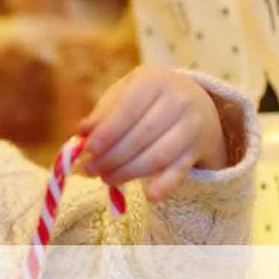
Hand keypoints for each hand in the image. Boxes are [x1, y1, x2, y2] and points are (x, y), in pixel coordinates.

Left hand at [75, 66, 227, 202]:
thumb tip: (82, 132)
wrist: (195, 101)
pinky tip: (150, 196)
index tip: (88, 150)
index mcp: (155, 82)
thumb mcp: (126, 93)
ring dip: (128, 172)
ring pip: (158, 156)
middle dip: (112, 157)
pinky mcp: (197, 150)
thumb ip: (104, 112)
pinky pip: (180, 171)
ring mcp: (191, 126)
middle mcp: (178, 101)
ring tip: (106, 178)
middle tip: (91, 169)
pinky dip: (166, 185)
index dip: (107, 133)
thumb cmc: (148, 98)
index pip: (128, 110)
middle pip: (141, 136)